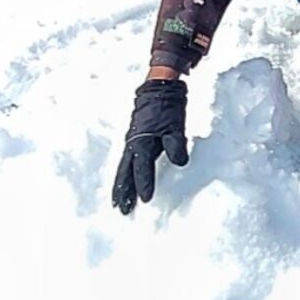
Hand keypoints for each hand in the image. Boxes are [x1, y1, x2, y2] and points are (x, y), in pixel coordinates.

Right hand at [112, 79, 188, 215]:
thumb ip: (176, 145)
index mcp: (141, 142)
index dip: (144, 184)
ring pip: (124, 169)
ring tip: (119, 203)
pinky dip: (125, 175)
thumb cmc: (167, 108)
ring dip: (122, 186)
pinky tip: (126, 182)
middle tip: (122, 210)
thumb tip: (180, 162)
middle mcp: (133, 144)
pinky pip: (127, 162)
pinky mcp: (135, 140)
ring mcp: (132, 142)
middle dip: (124, 192)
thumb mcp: (175, 127)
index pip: (142, 169)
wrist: (159, 89)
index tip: (145, 200)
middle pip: (125, 174)